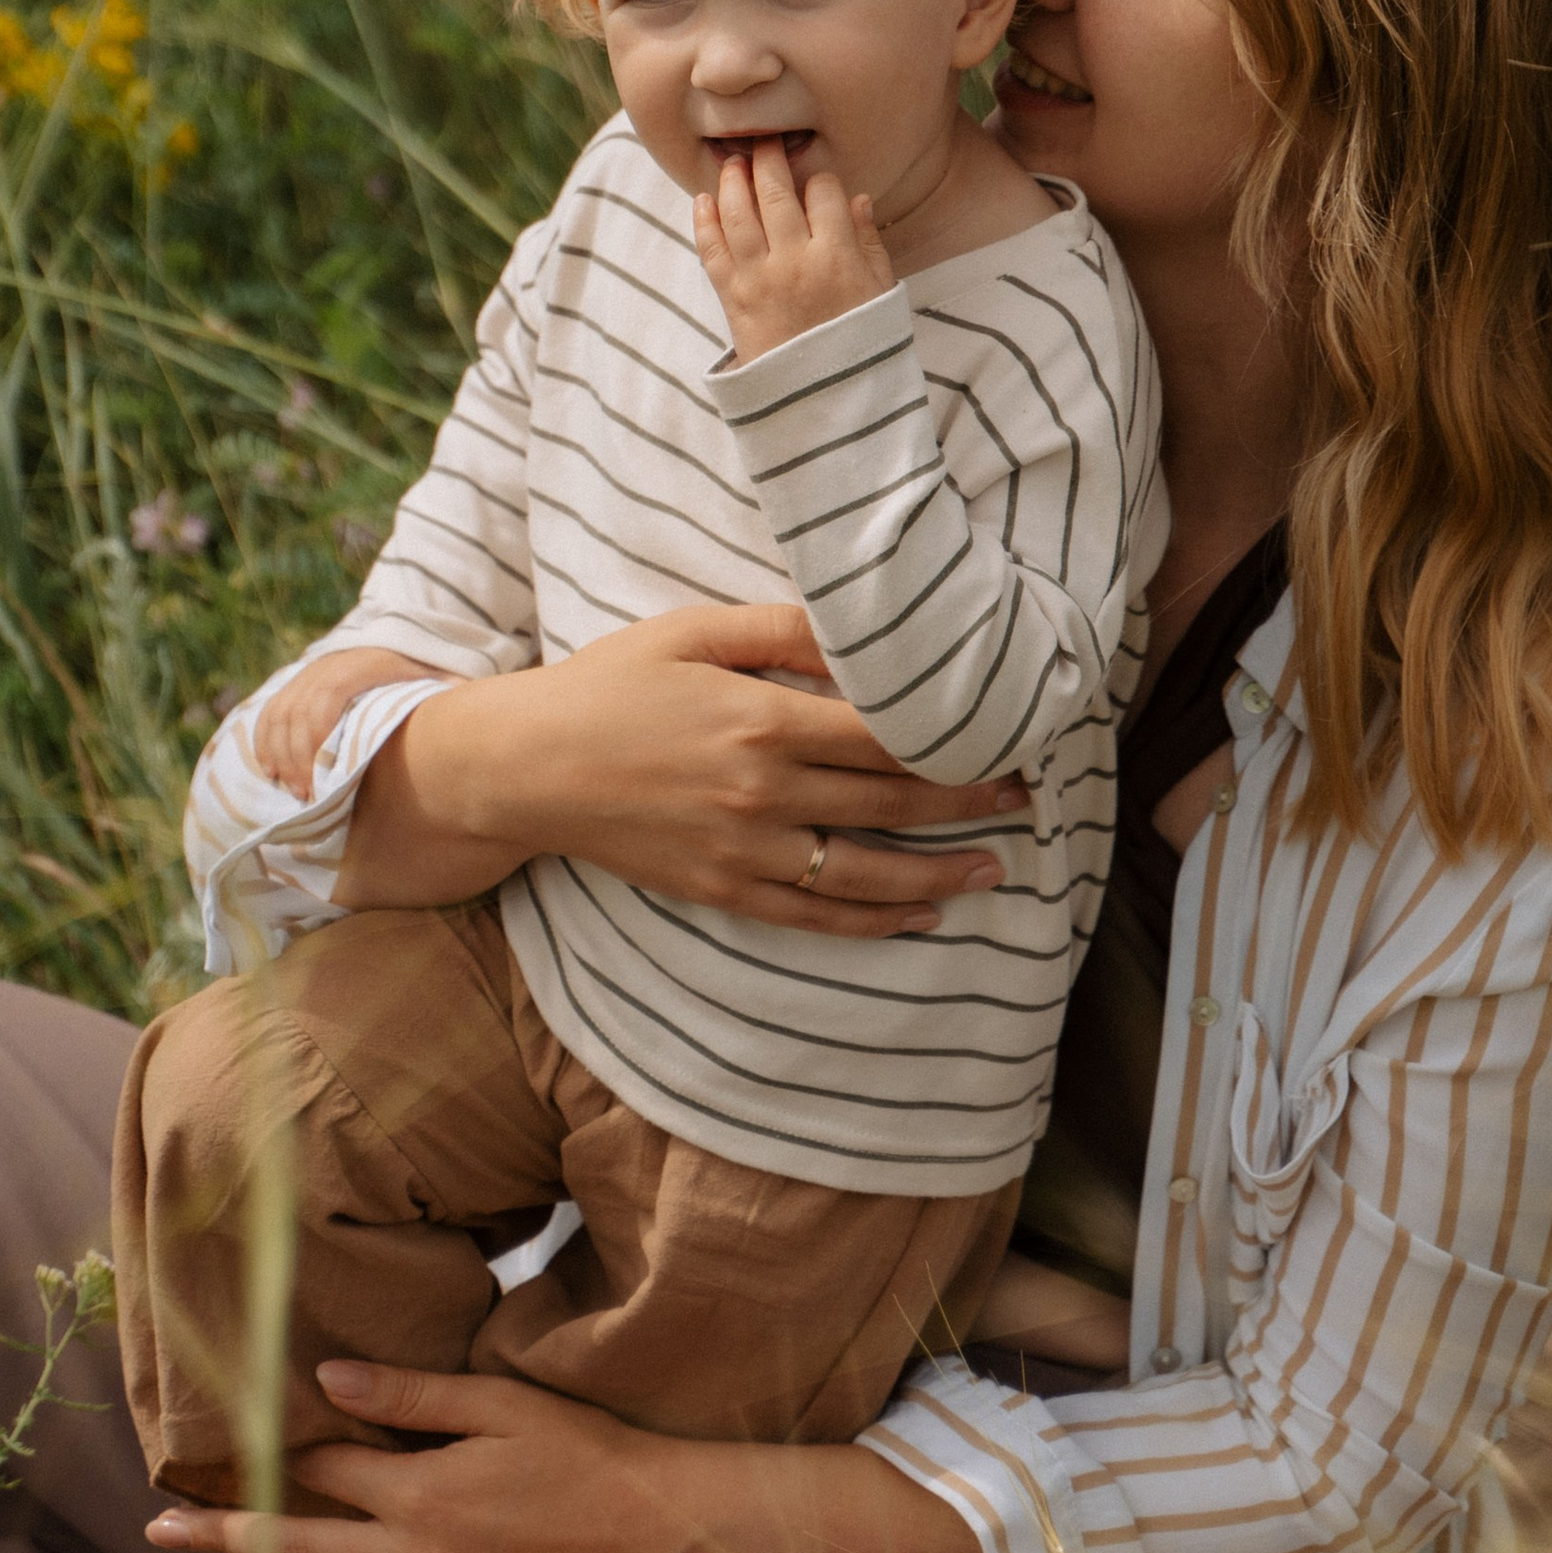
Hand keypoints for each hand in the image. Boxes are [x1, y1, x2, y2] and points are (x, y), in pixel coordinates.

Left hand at [151, 1367, 724, 1552]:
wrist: (655, 1529)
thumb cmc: (581, 1451)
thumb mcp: (498, 1403)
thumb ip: (410, 1393)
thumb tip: (325, 1379)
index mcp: (421, 1490)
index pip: (323, 1468)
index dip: (271, 1451)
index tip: (217, 1443)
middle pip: (300, 1547)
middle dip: (223, 1538)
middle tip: (153, 1531)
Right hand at [248, 646, 440, 798]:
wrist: (400, 639)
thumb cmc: (424, 671)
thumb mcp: (442, 679)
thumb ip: (450, 698)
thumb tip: (466, 724)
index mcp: (363, 666)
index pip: (326, 702)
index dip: (318, 743)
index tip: (323, 782)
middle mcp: (328, 666)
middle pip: (298, 714)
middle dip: (297, 759)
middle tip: (307, 798)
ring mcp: (308, 673)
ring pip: (279, 713)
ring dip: (280, 754)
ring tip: (292, 791)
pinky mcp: (295, 683)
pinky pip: (270, 711)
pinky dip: (265, 741)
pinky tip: (270, 770)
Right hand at [342, 603, 1026, 936]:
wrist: (524, 766)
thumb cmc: (609, 683)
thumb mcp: (693, 631)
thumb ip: (784, 629)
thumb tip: (866, 630)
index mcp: (761, 719)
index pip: (885, 735)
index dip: (955, 739)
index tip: (1007, 737)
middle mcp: (760, 792)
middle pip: (891, 805)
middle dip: (969, 803)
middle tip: (1026, 800)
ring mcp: (741, 850)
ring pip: (865, 874)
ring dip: (939, 877)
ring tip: (996, 872)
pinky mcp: (720, 890)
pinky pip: (812, 915)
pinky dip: (873, 923)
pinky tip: (919, 920)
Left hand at [692, 140, 894, 361]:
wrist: (822, 401)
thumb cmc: (857, 346)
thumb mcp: (880, 295)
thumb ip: (869, 244)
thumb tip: (857, 199)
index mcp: (839, 256)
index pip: (824, 192)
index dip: (819, 178)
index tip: (816, 181)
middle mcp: (796, 261)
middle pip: (775, 192)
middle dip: (768, 159)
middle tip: (765, 142)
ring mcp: (760, 279)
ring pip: (737, 213)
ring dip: (731, 180)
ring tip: (732, 162)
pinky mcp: (732, 298)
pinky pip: (711, 250)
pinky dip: (703, 220)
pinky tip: (703, 200)